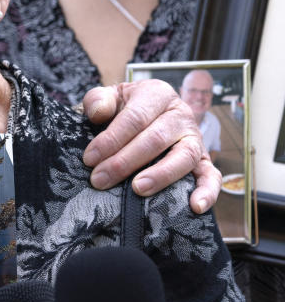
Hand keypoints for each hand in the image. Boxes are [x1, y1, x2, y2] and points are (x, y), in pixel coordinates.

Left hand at [80, 79, 219, 213]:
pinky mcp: (204, 160)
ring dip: (160, 175)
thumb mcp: (111, 96)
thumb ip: (99, 100)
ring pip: (183, 157)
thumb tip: (98, 112)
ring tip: (138, 189)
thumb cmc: (126, 107)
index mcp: (157, 94)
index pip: (134, 118)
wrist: (150, 112)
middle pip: (155, 139)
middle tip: (100, 180)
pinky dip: (207, 192)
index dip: (111, 139)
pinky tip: (195, 207)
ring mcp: (195, 138)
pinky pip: (212, 176)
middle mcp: (180, 114)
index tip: (90, 159)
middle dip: (124, 162)